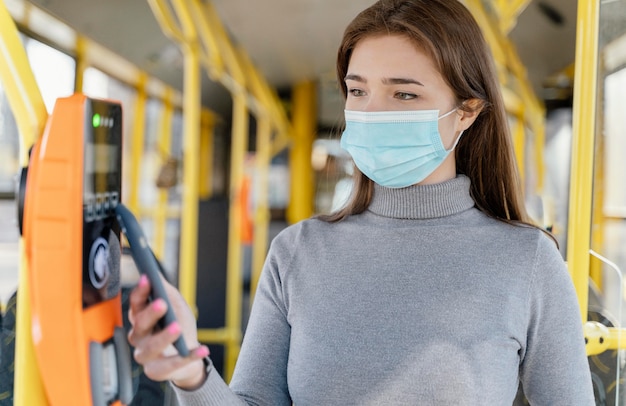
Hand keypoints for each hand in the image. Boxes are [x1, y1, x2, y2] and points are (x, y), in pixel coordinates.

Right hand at [128, 274, 209, 388]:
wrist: (188, 354)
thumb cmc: (179, 326)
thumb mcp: (176, 305)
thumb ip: (167, 291)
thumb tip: (157, 274)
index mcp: (141, 318)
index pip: (136, 303)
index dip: (140, 292)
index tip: (148, 279)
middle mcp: (139, 336)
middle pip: (139, 325)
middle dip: (150, 314)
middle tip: (161, 303)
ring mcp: (145, 355)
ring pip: (150, 347)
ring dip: (164, 337)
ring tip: (177, 328)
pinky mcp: (156, 371)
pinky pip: (171, 365)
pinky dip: (189, 357)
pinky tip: (202, 349)